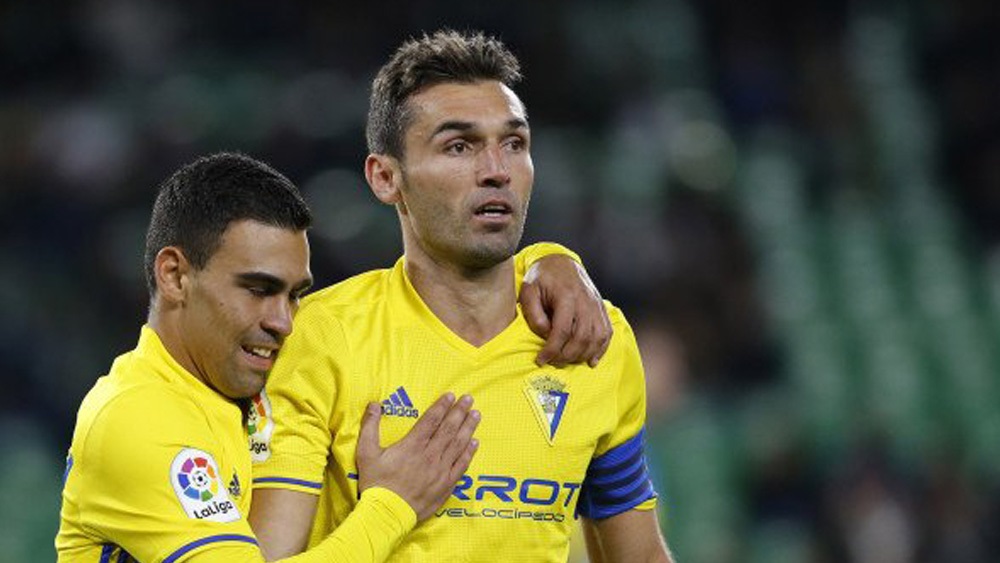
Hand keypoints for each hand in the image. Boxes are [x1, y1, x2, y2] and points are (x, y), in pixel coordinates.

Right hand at [356, 393, 479, 520]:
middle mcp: (429, 454)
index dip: (442, 406)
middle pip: (448, 428)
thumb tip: (374, 404)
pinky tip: (475, 443)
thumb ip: (370, 426)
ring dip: (468, 428)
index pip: (431, 420)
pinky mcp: (446, 484)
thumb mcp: (366, 452)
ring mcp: (440, 470)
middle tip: (469, 398)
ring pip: (458, 444)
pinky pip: (461, 465)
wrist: (387, 514)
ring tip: (476, 414)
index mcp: (412, 445)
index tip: (450, 395)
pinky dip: (469, 453)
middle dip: (459, 411)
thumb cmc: (376, 483)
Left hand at [520, 255, 612, 366]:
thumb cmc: (542, 277)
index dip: (552, 349)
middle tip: (552, 361)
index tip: (541, 360)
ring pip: (597, 337)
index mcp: (566, 296)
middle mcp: (585, 301)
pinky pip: (607, 332)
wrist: (560, 261)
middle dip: (566, 355)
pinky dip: (601, 349)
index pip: (562, 330)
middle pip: (582, 337)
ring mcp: (596, 305)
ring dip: (583, 355)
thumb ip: (534, 314)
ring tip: (567, 361)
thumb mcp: (528, 291)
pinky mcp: (601, 309)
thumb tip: (545, 335)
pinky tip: (591, 360)